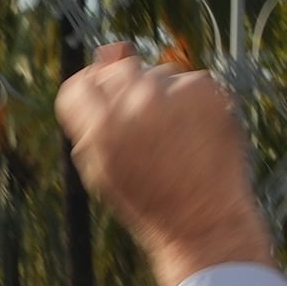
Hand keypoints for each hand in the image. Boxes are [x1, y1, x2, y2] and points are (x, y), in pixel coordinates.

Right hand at [55, 48, 266, 285]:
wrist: (205, 222)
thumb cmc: (152, 203)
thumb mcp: (103, 170)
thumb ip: (92, 119)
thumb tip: (98, 63)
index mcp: (101, 127)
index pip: (81, 83)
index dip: (94, 95)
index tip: (108, 105)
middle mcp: (134, 103)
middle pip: (118, 69)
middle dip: (128, 91)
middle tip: (148, 125)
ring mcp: (173, 93)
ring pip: (158, 74)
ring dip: (164, 97)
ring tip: (177, 137)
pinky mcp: (205, 89)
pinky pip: (191, 81)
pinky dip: (194, 101)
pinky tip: (197, 132)